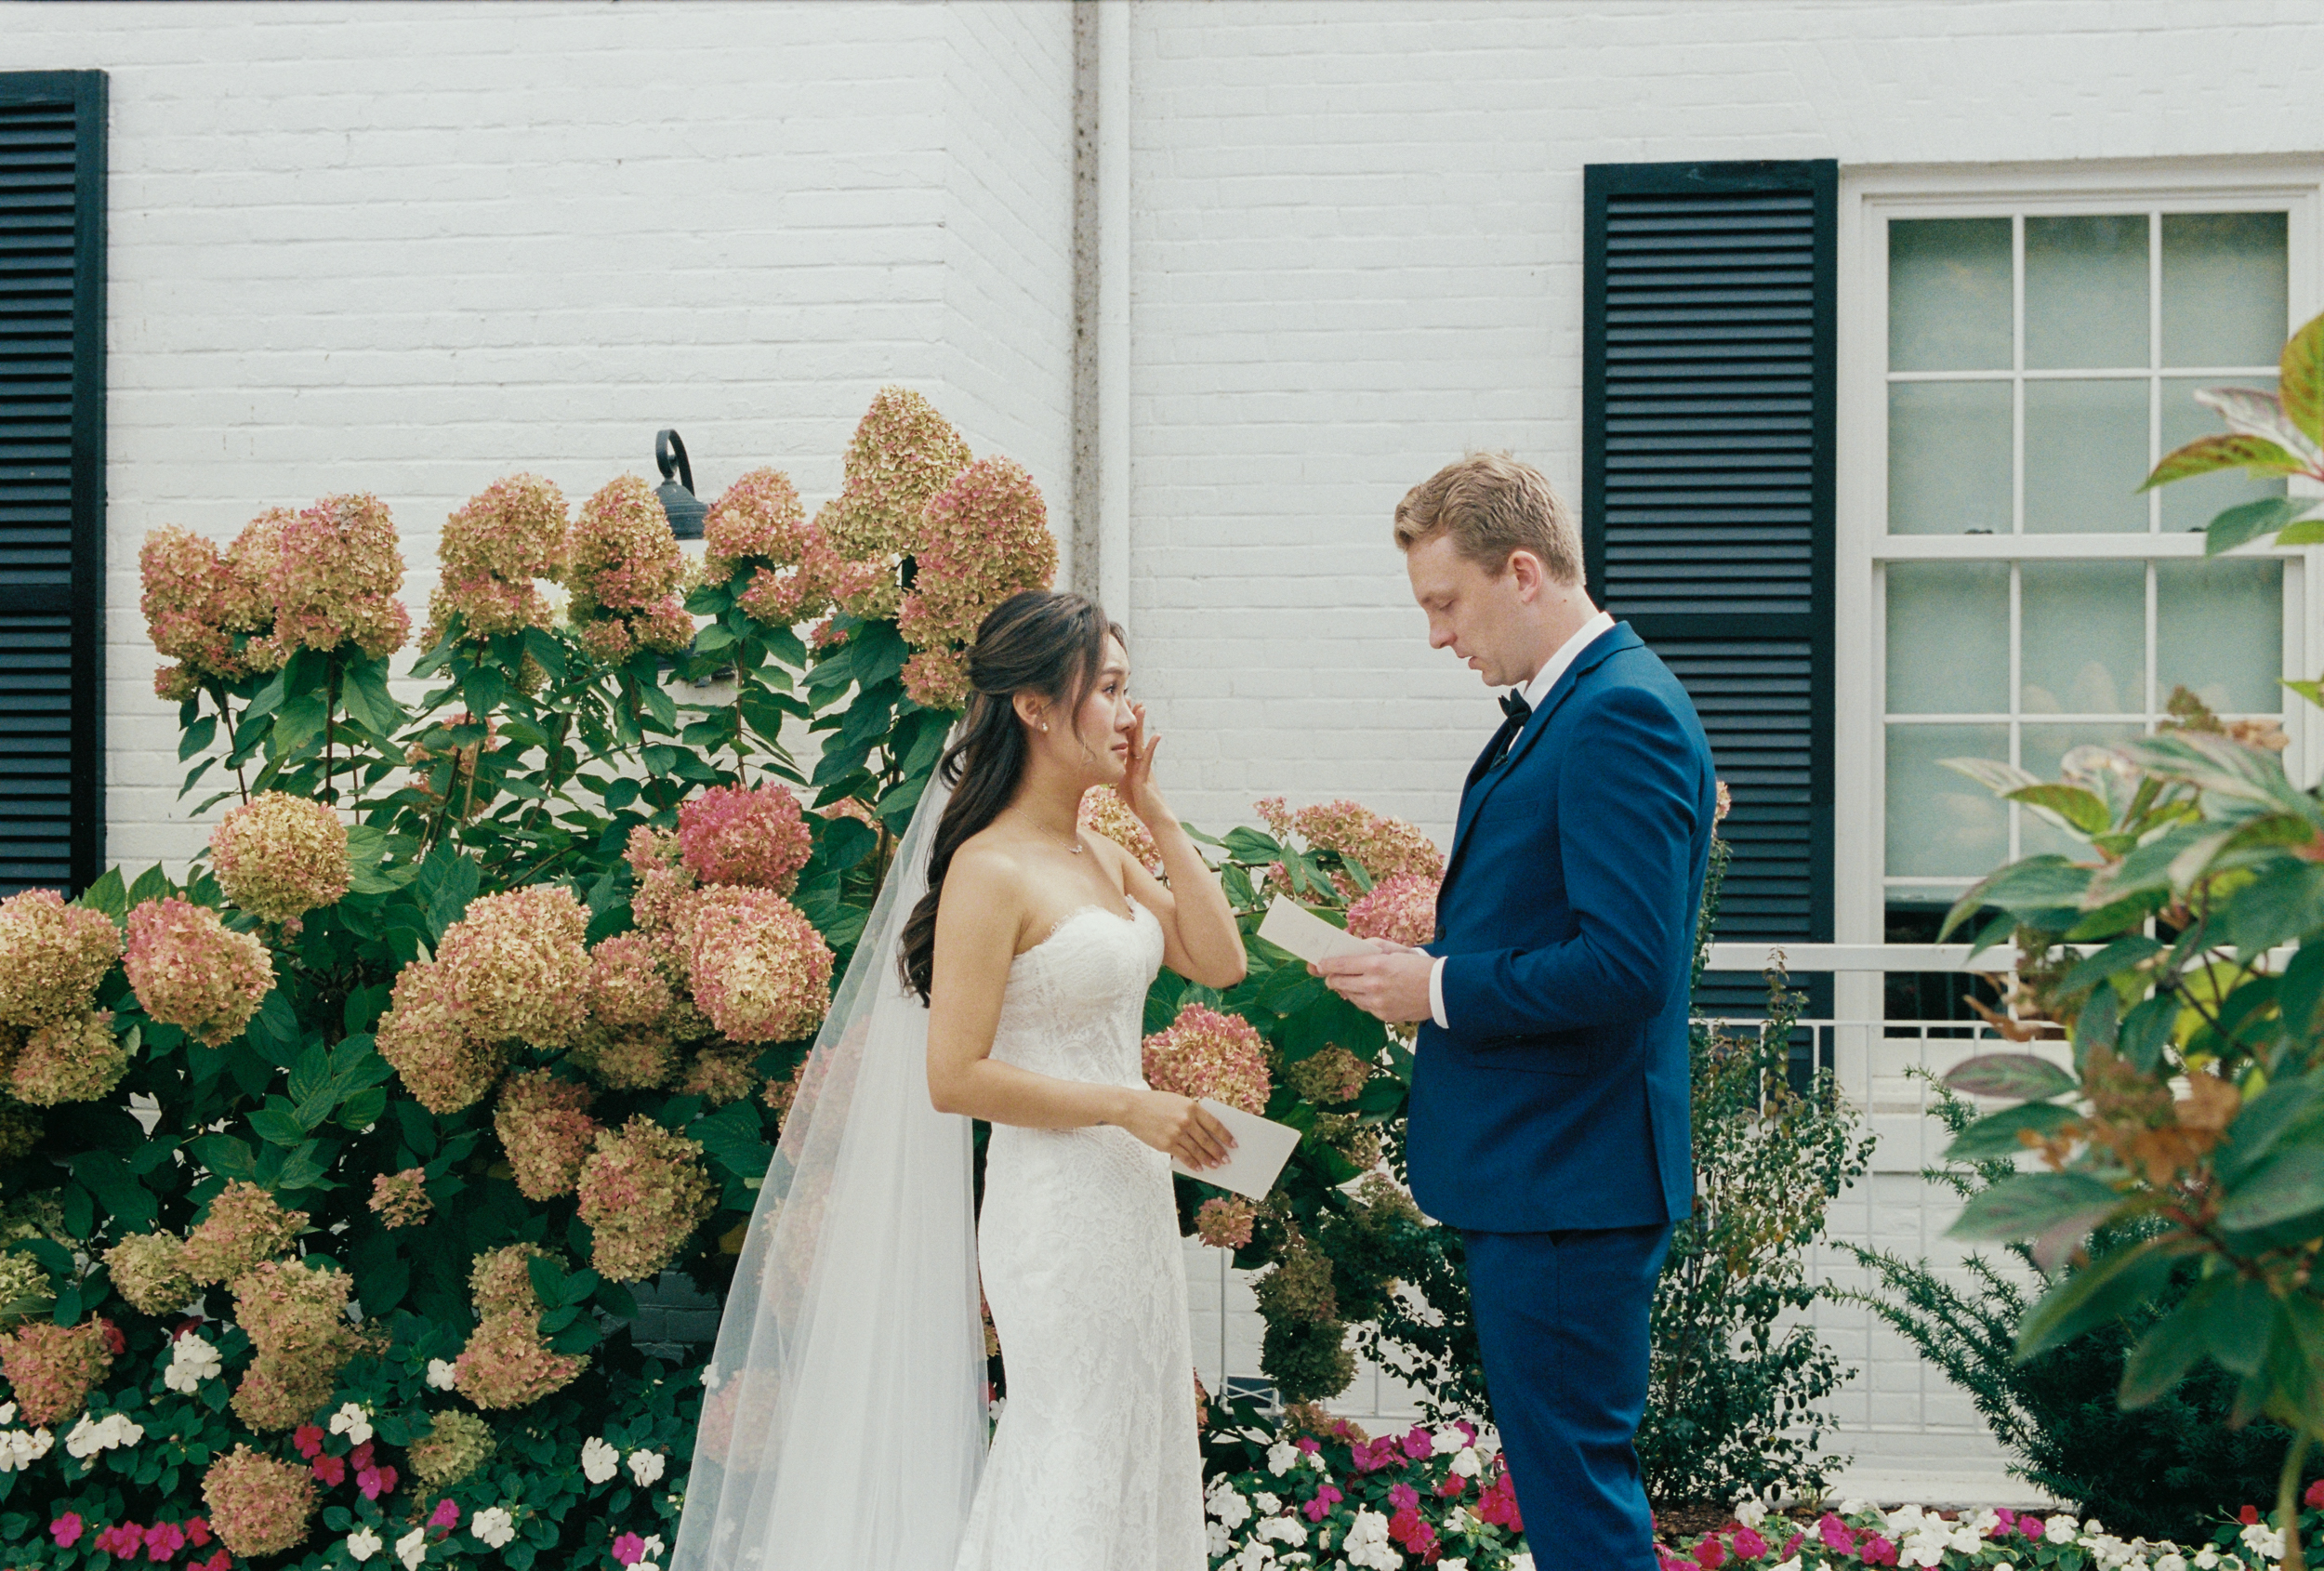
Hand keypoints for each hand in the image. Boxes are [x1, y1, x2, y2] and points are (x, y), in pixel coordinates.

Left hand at [1116, 702, 1167, 824]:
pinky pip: (1147, 760)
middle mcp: (1138, 761)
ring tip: (1142, 708)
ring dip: (1141, 725)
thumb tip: (1105, 767)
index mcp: (1131, 762)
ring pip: (1141, 742)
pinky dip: (1151, 748)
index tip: (1121, 707)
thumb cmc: (1140, 803)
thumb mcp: (1123, 785)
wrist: (1155, 816)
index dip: (1123, 723)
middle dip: (1132, 717)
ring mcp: (1143, 767)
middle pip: (1134, 735)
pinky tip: (1155, 736)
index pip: (1126, 739)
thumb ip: (1117, 773)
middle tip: (1131, 697)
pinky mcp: (1145, 777)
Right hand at [1120, 1089, 1235, 1169]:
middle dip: (1219, 1152)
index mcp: (1192, 1107)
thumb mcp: (1178, 1101)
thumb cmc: (1155, 1103)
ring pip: (1197, 1151)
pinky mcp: (1166, 1144)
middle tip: (1226, 1159)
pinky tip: (1199, 1168)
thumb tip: (1208, 1131)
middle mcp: (1186, 1121)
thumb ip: (1193, 1113)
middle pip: (1207, 1140)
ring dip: (1208, 1160)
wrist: (1132, 1108)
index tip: (1233, 1144)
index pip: (1215, 1124)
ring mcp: (1176, 1133)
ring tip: (1216, 1166)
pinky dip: (1193, 1163)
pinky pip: (1184, 1157)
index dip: (1226, 1136)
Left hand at [1316, 941, 1433, 1024]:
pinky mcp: (1382, 1015)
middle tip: (1328, 974)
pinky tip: (1367, 991)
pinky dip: (1361, 998)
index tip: (1317, 964)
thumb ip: (1371, 947)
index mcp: (1377, 965)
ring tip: (1350, 981)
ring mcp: (1377, 1003)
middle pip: (1338, 983)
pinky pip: (1362, 1006)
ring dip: (1345, 989)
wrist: (1441, 990)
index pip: (1340, 965)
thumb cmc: (1418, 965)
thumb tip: (1350, 949)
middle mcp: (1374, 985)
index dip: (1324, 965)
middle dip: (1331, 978)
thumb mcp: (1395, 949)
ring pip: (1348, 996)